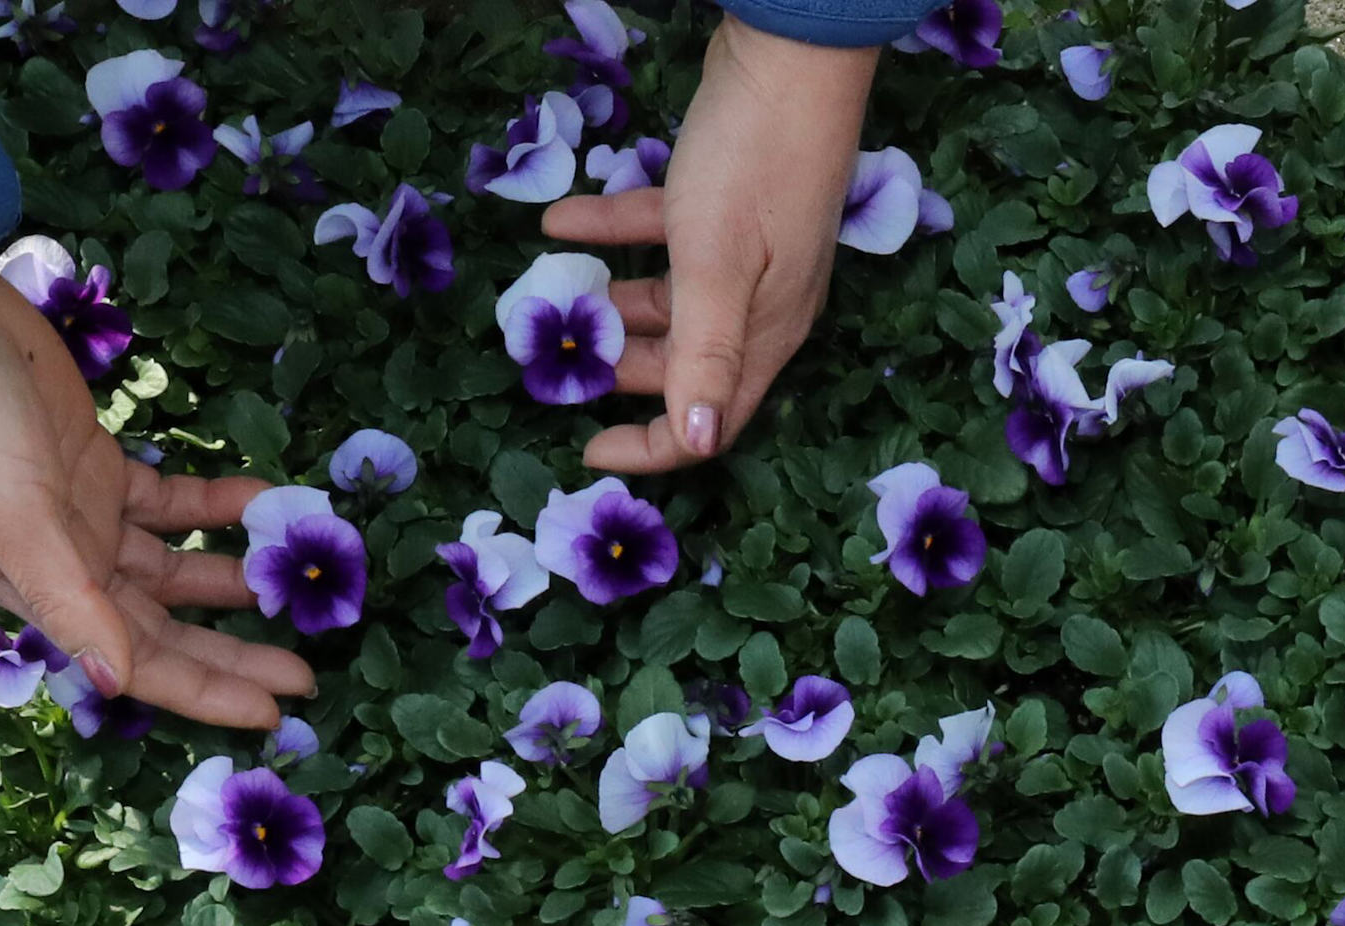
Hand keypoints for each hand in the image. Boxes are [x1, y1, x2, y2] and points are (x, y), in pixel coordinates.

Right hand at [0, 270, 318, 730]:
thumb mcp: (12, 514)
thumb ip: (66, 597)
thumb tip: (116, 681)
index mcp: (43, 593)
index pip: (140, 661)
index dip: (207, 691)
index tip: (275, 712)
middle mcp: (68, 568)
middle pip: (167, 628)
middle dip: (235, 653)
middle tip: (309, 673)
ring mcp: (86, 518)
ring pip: (175, 572)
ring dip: (235, 581)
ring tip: (300, 590)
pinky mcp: (99, 466)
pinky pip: (173, 503)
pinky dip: (217, 507)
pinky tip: (264, 504)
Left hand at [541, 22, 874, 474]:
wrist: (791, 57)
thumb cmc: (754, 163)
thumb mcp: (718, 267)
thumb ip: (705, 356)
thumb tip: (700, 445)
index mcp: (763, 334)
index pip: (708, 420)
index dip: (651, 446)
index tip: (586, 450)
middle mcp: (758, 306)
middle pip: (682, 365)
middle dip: (620, 368)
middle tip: (556, 355)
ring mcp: (745, 256)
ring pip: (669, 305)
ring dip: (612, 303)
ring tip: (553, 289)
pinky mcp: (726, 207)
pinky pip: (661, 238)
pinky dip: (613, 235)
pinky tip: (561, 221)